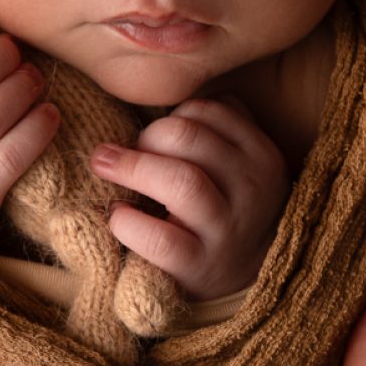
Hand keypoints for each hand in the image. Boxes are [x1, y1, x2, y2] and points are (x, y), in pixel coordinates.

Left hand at [89, 96, 288, 297]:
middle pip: (189, 137)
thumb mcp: (237, 163)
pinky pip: (159, 238)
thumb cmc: (224, 208)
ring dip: (132, 168)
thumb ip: (214, 124)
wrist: (244, 281)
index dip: (169, 115)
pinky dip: (127, 222)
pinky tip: (117, 216)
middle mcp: (253, 189)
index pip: (209, 110)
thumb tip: (166, 84)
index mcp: (261, 154)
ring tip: (104, 166)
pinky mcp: (199, 267)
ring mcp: (227, 230)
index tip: (153, 136)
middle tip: (119, 152)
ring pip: (180, 181)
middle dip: (145, 137)